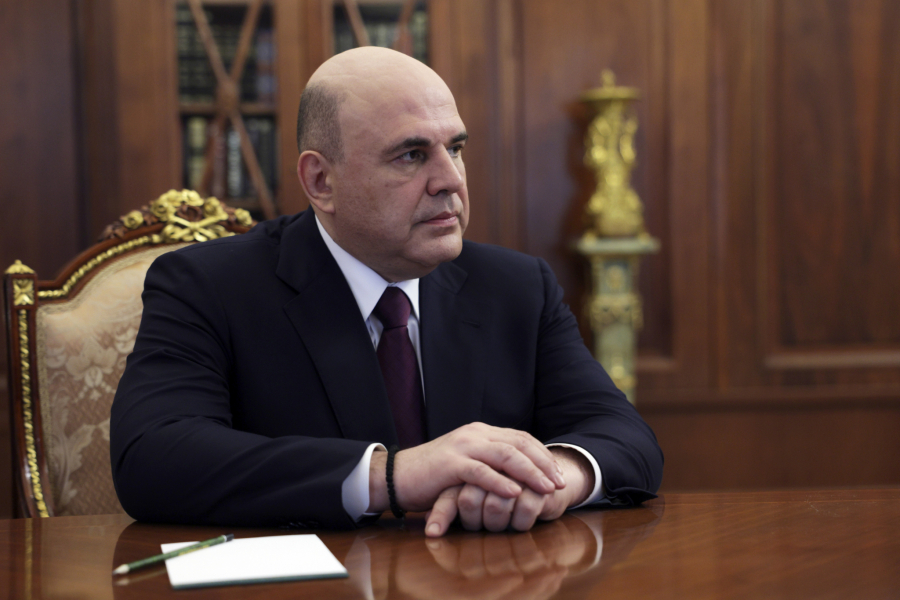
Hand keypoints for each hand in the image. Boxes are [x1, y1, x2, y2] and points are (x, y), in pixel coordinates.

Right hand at [368, 423, 565, 514]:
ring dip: (529, 472)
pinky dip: (500, 482)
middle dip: (543, 463)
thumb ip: (489, 464)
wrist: (396, 476)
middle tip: (560, 483)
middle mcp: (474, 434)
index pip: (520, 438)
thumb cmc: (433, 476)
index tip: (559, 474)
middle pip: (518, 444)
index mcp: (480, 432)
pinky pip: (481, 471)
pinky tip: (516, 492)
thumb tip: (518, 477)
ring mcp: (462, 446)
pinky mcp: (450, 463)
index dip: (542, 455)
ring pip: (505, 455)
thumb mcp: (466, 465)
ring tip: (546, 488)